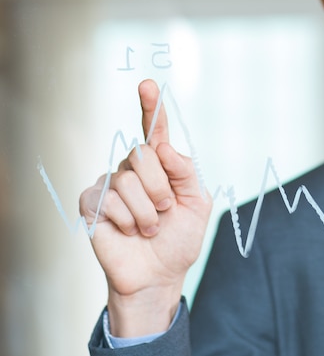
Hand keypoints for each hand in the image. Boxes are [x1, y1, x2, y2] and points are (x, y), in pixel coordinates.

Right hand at [79, 79, 211, 336]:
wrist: (159, 275)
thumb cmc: (179, 238)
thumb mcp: (197, 203)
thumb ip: (186, 172)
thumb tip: (163, 147)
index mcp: (160, 166)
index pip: (154, 131)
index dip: (151, 107)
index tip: (149, 85)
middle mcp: (133, 169)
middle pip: (143, 155)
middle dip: (161, 189)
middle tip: (165, 211)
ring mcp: (110, 184)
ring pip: (128, 181)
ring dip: (147, 212)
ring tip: (149, 227)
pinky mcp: (92, 202)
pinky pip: (110, 200)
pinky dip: (127, 221)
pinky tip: (129, 232)